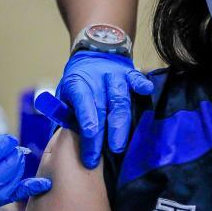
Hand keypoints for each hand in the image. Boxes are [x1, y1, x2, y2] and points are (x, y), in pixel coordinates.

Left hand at [47, 51, 153, 168]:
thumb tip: (64, 142)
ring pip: (120, 98)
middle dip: (104, 132)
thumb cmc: (79, 85)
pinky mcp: (129, 73)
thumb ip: (66, 115)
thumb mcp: (65, 96)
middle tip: (107, 153)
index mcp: (77, 84)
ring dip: (121, 122)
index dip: (87, 120)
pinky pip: (136, 78)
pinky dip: (141, 84)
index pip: (82, 103)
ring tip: (121, 145)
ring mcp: (114, 75)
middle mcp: (96, 79)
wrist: (92, 57)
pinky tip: (147, 90)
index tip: (90, 139)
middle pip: (102, 106)